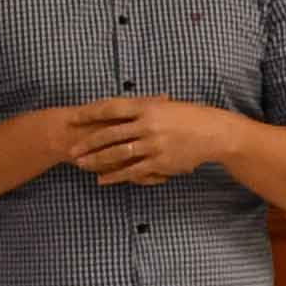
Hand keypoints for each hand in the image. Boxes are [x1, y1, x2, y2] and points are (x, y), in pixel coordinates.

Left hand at [68, 95, 249, 184]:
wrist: (214, 133)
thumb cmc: (190, 117)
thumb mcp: (166, 106)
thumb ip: (144, 106)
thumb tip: (123, 106)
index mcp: (147, 107)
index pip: (111, 108)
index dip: (90, 113)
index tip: (74, 117)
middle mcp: (147, 125)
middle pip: (109, 134)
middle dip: (88, 143)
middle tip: (72, 149)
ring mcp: (153, 145)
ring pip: (117, 154)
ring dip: (97, 160)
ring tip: (81, 165)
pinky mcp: (160, 162)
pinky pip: (132, 171)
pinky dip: (115, 175)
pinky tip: (102, 179)